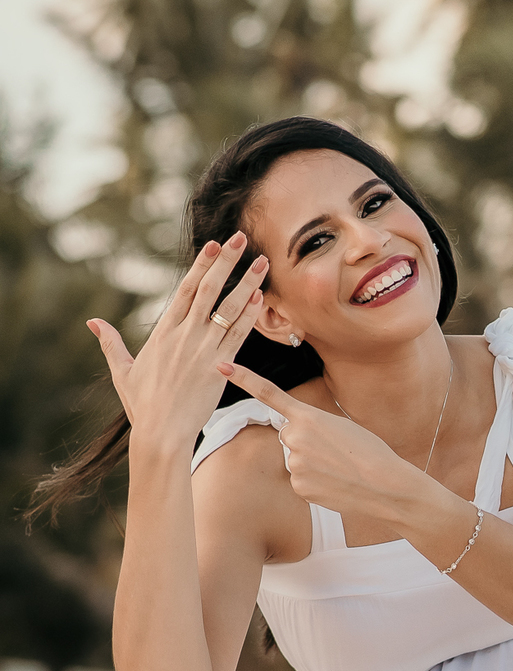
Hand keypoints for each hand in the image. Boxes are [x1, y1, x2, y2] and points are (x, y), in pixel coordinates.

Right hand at [88, 233, 266, 450]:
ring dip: (247, 284)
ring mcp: (203, 350)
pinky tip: (261, 298)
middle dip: (227, 262)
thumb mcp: (123, 371)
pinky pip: (239, 337)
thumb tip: (92, 322)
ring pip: (229, 310)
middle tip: (241, 238)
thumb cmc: (142, 405)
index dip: (202, 265)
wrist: (162, 432)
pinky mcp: (219, 367)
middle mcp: (185, 335)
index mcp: (164, 332)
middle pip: (209, 290)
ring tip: (262, 263)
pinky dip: (250, 317)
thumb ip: (111, 343)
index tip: (214, 245)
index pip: (187, 289)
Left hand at [217, 362, 420, 517]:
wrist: (386, 484)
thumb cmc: (371, 452)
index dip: (244, 379)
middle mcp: (294, 438)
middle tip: (337, 452)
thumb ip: (314, 429)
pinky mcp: (299, 487)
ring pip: (296, 461)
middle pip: (290, 437)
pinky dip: (317, 484)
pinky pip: (302, 482)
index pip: (269, 394)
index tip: (221, 366)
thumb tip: (297, 446)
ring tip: (340, 469)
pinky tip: (336, 485)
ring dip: (314, 465)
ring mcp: (294, 464)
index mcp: (308, 416)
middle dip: (307, 444)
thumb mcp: (343, 426)